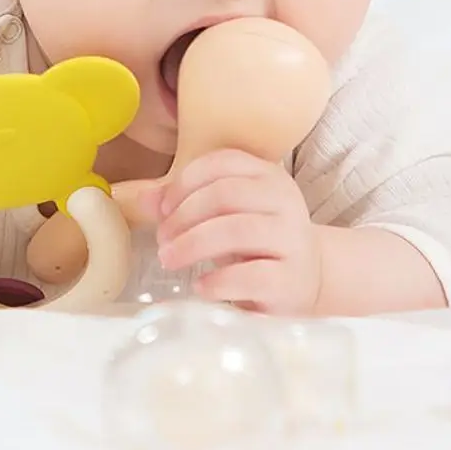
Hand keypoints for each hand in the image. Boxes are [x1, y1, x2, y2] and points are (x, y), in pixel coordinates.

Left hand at [152, 149, 320, 314]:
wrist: (307, 281)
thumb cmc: (256, 244)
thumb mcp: (224, 216)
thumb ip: (185, 204)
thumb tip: (143, 199)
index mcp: (267, 175)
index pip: (223, 162)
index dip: (185, 182)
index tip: (163, 208)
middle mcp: (284, 200)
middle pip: (225, 194)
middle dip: (184, 215)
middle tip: (162, 238)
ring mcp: (292, 239)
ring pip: (237, 230)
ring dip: (193, 244)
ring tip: (170, 260)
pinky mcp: (291, 280)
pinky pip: (251, 275)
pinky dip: (217, 281)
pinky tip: (200, 287)